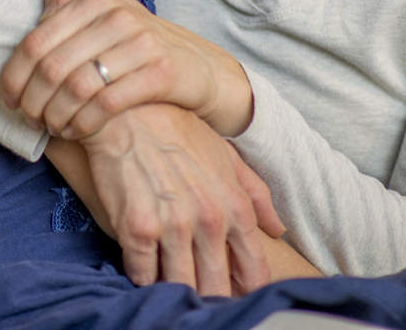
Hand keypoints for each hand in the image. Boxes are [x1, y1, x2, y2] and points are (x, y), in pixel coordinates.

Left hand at [1, 0, 253, 139]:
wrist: (199, 67)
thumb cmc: (136, 47)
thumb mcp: (104, 20)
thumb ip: (68, 10)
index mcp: (93, 1)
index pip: (35, 41)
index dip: (14, 75)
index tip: (9, 100)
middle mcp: (115, 15)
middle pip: (52, 66)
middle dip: (34, 100)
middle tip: (30, 120)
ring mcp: (140, 42)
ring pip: (77, 86)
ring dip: (57, 114)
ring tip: (53, 127)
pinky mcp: (161, 71)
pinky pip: (108, 103)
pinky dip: (84, 122)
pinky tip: (77, 131)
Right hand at [79, 104, 283, 294]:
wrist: (127, 109)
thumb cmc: (177, 130)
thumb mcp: (226, 155)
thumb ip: (256, 195)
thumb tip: (278, 229)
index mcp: (235, 207)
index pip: (253, 272)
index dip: (245, 290)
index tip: (234, 293)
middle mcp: (208, 220)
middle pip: (216, 288)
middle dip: (209, 296)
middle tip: (199, 295)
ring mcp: (172, 226)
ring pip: (180, 286)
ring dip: (175, 290)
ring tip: (170, 285)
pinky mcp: (136, 228)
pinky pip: (143, 274)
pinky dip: (143, 277)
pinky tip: (143, 267)